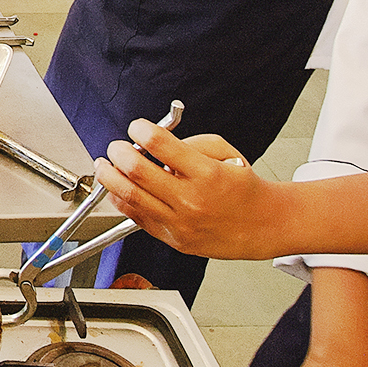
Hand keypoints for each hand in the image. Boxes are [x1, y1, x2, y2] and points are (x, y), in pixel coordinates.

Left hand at [94, 119, 269, 258]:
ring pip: (130, 197)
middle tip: (116, 147)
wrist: (262, 225)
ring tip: (105, 165)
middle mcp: (191, 200)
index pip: (160, 145)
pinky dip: (120, 199)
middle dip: (118, 152)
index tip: (137, 127)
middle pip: (137, 171)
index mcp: (206, 174)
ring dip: (109, 176)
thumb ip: (188, 142)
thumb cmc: (243, 187)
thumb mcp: (225, 152)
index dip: (141, 130)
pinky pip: (135, 217)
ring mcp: (180, 223)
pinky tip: (117, 187)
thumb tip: (153, 142)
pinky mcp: (173, 239)